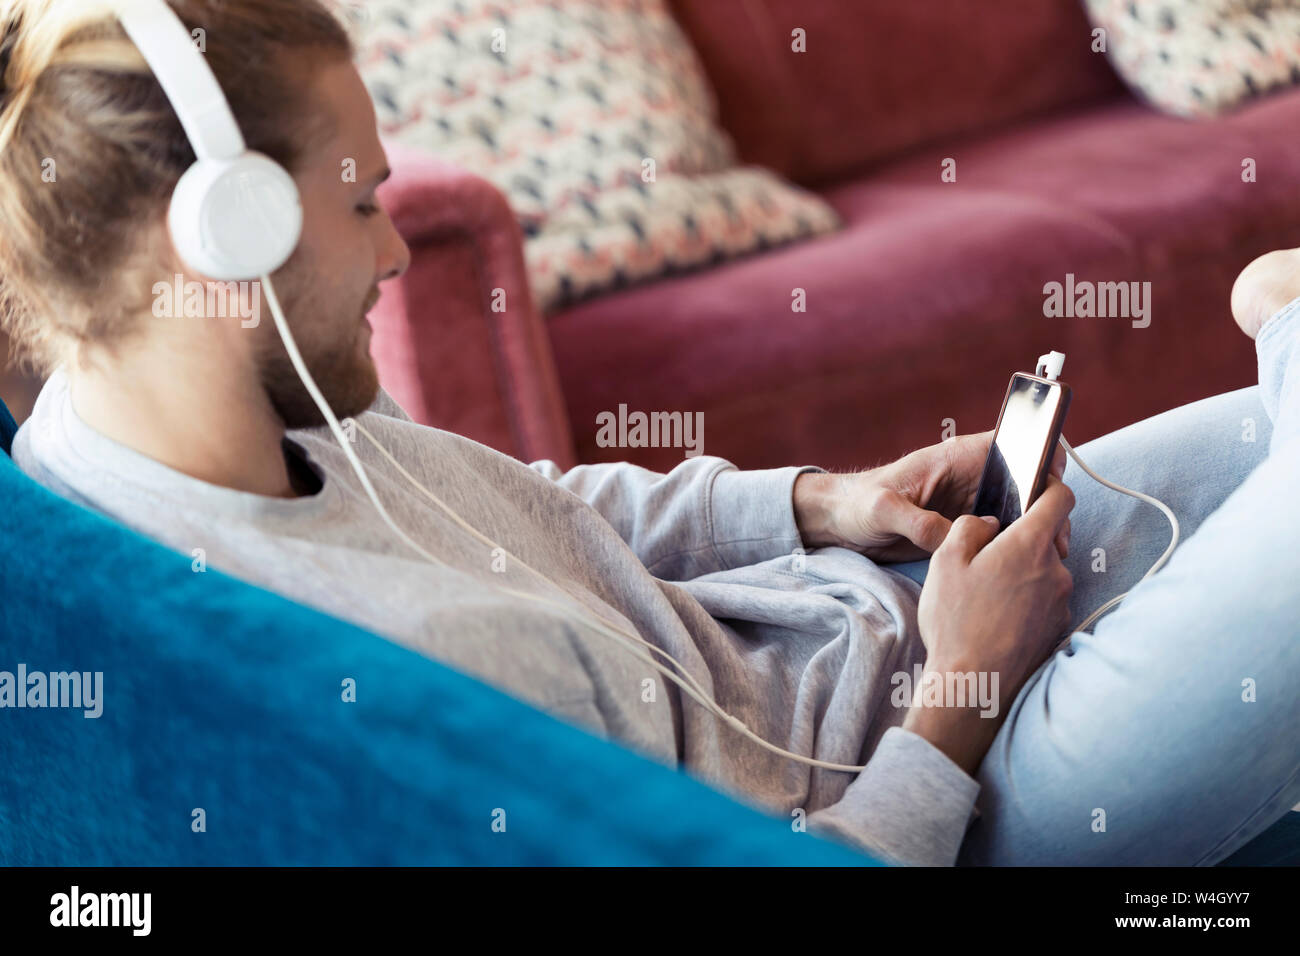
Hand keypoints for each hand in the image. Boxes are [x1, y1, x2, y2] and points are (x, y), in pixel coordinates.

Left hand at [793, 432, 1069, 562]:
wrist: (841, 523)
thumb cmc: (857, 504)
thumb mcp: (883, 509)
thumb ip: (917, 521)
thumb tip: (951, 538)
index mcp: (955, 459)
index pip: (1012, 444)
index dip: (1040, 457)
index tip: (1054, 486)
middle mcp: (969, 478)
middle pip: (1025, 483)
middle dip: (1046, 506)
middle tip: (1055, 539)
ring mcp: (969, 504)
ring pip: (1018, 511)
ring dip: (1033, 531)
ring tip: (1045, 558)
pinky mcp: (964, 529)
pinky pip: (999, 535)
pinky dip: (1014, 547)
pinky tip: (1021, 567)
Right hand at [907, 474, 1075, 774]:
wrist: (975, 684)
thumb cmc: (956, 620)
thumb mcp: (945, 560)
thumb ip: (971, 527)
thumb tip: (989, 523)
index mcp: (1029, 545)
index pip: (1060, 498)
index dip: (1049, 485)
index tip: (1036, 485)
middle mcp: (1055, 570)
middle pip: (1046, 539)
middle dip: (1019, 542)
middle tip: (984, 561)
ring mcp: (1061, 602)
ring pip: (1043, 573)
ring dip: (1021, 576)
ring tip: (985, 599)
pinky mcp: (1058, 629)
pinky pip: (1043, 603)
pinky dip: (1025, 604)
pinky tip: (996, 621)